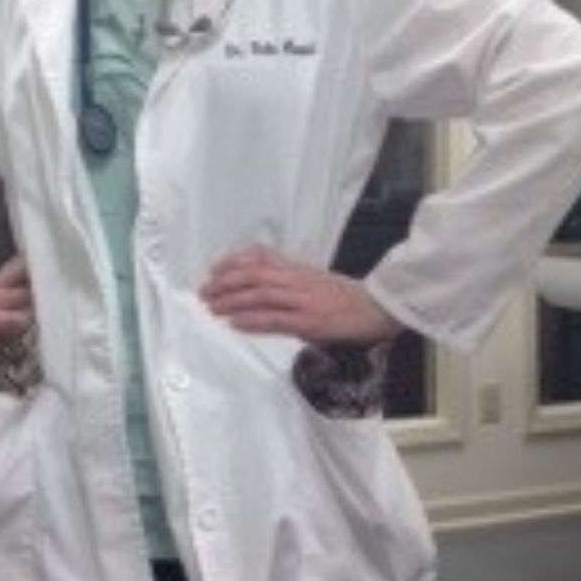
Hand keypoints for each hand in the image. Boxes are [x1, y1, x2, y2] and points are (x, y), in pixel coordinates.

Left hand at [200, 245, 401, 345]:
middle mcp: (296, 279)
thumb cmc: (344, 297)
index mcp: (297, 268)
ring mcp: (302, 300)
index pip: (259, 257)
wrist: (376, 308)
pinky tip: (235, 323)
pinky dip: (252, 320)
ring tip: (212, 308)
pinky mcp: (309, 321)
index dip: (233, 261)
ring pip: (259, 295)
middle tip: (204, 292)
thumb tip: (258, 282)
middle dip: (225, 282)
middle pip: (252, 275)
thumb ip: (288, 277)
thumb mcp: (313, 279)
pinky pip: (274, 319)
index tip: (214, 269)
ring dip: (231, 301)